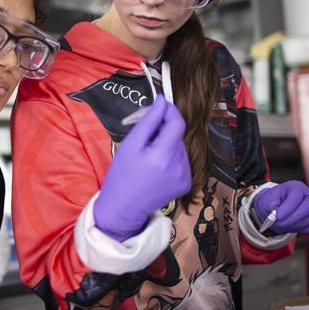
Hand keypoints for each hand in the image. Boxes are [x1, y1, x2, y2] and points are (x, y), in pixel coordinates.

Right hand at [94, 96, 190, 241]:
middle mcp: (180, 166)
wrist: (123, 208)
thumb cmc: (121, 174)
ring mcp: (185, 177)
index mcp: (163, 155)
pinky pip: (181, 161)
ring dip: (166, 144)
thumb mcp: (130, 145)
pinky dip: (170, 158)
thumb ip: (148, 121)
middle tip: (143, 135)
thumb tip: (162, 101)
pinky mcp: (186, 184)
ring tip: (148, 155)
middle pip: (176, 135)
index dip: (169, 111)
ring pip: (179, 147)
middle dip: (162, 130)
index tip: (158, 106)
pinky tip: (156, 166)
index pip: (177, 123)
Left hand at [253, 181, 308, 234]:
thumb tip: (274, 211)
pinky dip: (300, 229)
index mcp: (297, 187)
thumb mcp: (267, 198)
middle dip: (293, 217)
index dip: (288, 207)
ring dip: (294, 225)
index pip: (296, 196)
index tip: (278, 216)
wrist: (276, 209)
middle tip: (279, 223)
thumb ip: (269, 202)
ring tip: (281, 224)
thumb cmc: (273, 201)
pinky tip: (290, 225)